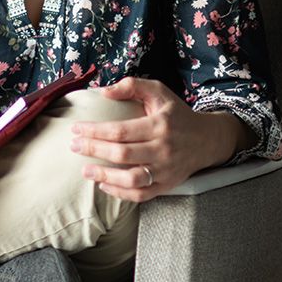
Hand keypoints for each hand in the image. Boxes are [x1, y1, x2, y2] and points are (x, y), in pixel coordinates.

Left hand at [70, 78, 252, 202]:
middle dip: (93, 150)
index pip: (120, 130)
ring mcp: (166, 170)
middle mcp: (163, 149)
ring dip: (104, 176)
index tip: (76, 129)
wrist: (208, 139)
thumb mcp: (159, 92)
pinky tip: (103, 185)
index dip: (94, 131)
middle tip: (74, 146)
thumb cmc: (177, 114)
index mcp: (159, 125)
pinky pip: (141, 195)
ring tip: (85, 171)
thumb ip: (132, 86)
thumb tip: (103, 92)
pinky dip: (120, 193)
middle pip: (122, 154)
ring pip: (131, 179)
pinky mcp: (167, 185)